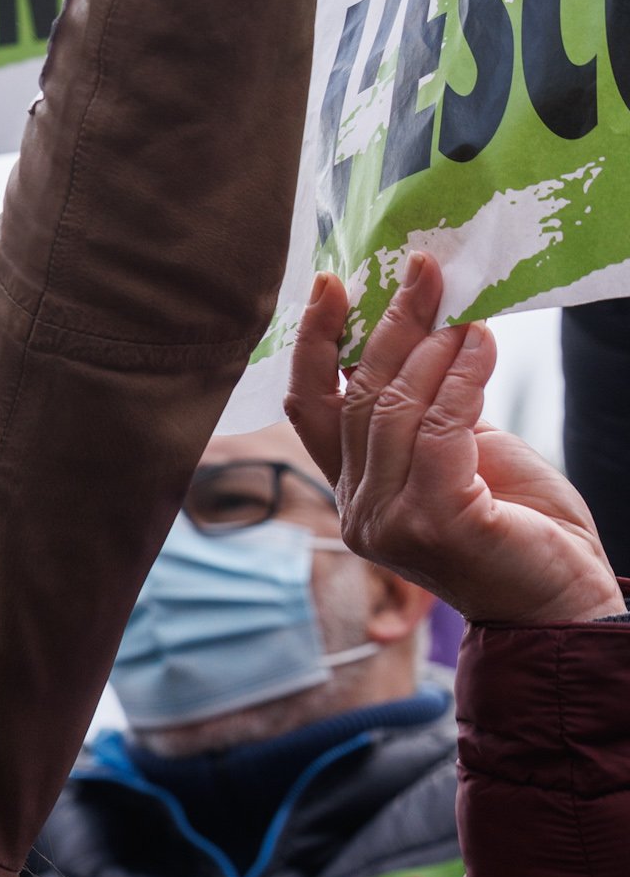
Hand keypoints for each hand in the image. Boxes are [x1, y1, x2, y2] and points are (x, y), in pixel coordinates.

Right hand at [285, 252, 617, 627]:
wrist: (565, 606)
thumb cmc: (521, 530)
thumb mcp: (463, 454)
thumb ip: (429, 409)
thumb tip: (424, 328)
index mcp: (353, 493)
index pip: (311, 408)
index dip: (313, 343)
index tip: (332, 283)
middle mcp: (358, 510)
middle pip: (357, 397)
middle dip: (388, 325)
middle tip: (423, 271)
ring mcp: (388, 519)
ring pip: (394, 409)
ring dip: (433, 348)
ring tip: (465, 311)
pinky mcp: (433, 520)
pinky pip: (440, 428)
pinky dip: (461, 378)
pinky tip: (482, 345)